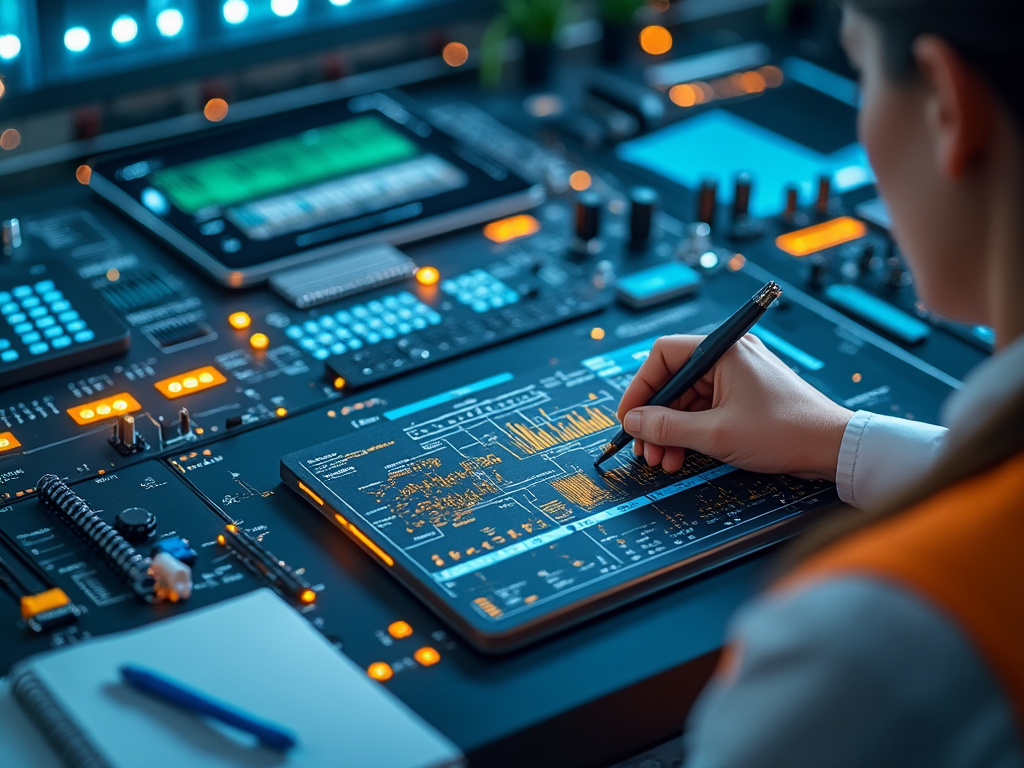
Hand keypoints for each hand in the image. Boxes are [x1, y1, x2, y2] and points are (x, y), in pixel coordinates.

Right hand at [615, 334, 852, 478]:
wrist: (833, 448)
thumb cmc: (785, 432)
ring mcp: (738, 374)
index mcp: (723, 350)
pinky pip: (705, 407)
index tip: (630, 419)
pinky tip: (683, 455)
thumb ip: (667, 427)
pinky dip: (691, 430)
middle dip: (656, 418)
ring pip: (687, 398)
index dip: (640, 388)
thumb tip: (633, 422)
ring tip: (665, 460)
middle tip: (646, 449)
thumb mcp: (716, 434)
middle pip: (673, 380)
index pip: (663, 355)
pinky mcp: (745, 394)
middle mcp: (730, 355)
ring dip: (671, 430)